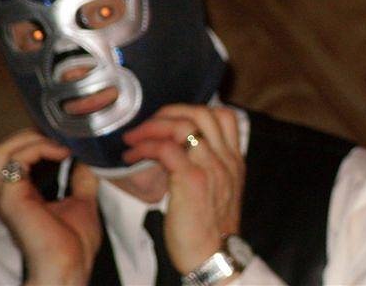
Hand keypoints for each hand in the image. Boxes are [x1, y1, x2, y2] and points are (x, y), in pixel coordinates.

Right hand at [0, 129, 100, 285]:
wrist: (69, 268)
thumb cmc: (74, 246)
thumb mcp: (82, 202)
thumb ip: (81, 180)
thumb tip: (87, 158)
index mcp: (23, 194)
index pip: (20, 155)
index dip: (42, 139)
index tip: (69, 136)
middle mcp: (10, 193)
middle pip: (6, 148)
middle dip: (35, 134)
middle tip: (63, 135)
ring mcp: (7, 195)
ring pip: (4, 150)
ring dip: (35, 138)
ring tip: (63, 144)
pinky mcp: (11, 198)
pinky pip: (16, 159)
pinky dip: (40, 148)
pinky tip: (62, 153)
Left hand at [123, 105, 244, 273]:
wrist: (213, 256)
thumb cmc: (208, 227)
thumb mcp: (219, 190)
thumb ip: (209, 166)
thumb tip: (182, 150)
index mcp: (233, 159)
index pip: (223, 115)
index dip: (193, 110)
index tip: (169, 121)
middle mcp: (225, 158)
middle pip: (201, 112)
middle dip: (168, 112)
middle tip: (146, 126)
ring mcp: (211, 167)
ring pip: (183, 125)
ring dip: (151, 127)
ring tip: (133, 139)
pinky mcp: (193, 180)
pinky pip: (166, 149)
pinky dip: (145, 147)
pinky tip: (131, 157)